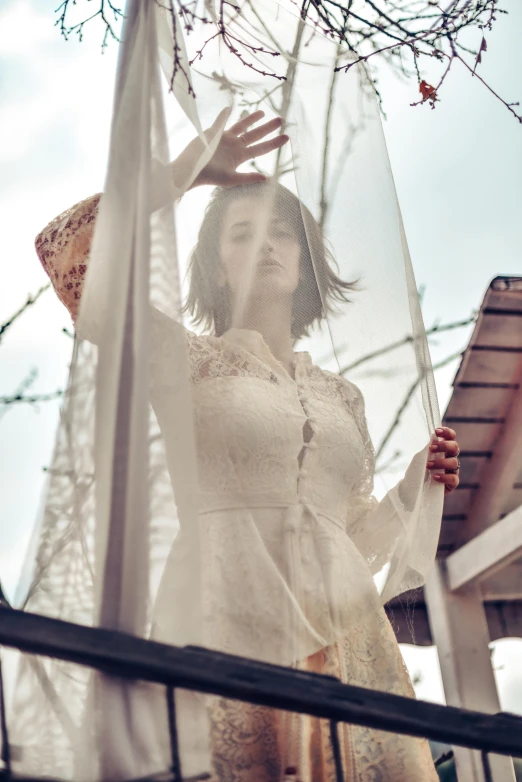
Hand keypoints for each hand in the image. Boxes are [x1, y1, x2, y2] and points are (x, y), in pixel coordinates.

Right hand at [173, 108, 288, 190]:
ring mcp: (224, 139)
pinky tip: (229, 108)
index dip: (274, 142)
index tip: (286, 137)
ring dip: (251, 119)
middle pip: (255, 135)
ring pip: (241, 126)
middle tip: (281, 119)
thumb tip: (266, 178)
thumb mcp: (231, 179)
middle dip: (268, 127)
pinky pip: (220, 121)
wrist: (191, 170)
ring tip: (262, 112)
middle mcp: (235, 146)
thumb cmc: (209, 176)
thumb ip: (248, 177)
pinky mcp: (212, 133)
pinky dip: (224, 115)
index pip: (261, 148)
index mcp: (241, 156)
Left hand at [426, 426, 459, 493]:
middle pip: (455, 447)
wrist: (420, 488)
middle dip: (443, 446)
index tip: (436, 431)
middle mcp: (451, 458)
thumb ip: (427, 450)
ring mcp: (453, 470)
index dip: (447, 432)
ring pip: (454, 462)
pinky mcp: (453, 483)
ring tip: (428, 465)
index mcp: (445, 450)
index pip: (451, 437)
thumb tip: (430, 440)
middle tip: (431, 448)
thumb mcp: (422, 458)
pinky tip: (435, 477)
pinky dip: (444, 477)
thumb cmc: (422, 470)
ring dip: (440, 462)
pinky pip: (454, 479)